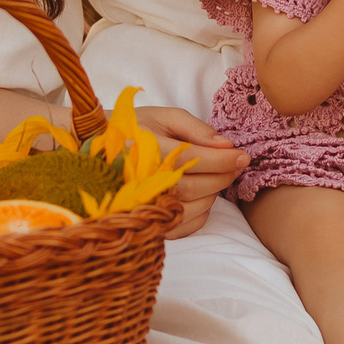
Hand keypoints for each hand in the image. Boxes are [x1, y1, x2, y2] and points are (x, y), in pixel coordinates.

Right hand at [136, 106, 248, 239]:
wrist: (100, 151)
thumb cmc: (137, 130)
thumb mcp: (164, 117)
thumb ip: (196, 128)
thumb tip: (225, 145)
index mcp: (145, 149)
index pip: (192, 159)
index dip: (222, 160)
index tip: (243, 156)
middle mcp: (142, 180)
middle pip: (194, 187)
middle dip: (223, 177)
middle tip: (235, 165)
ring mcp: (143, 205)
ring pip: (191, 208)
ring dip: (213, 194)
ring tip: (216, 177)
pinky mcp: (147, 222)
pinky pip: (183, 226)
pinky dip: (201, 214)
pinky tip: (202, 196)